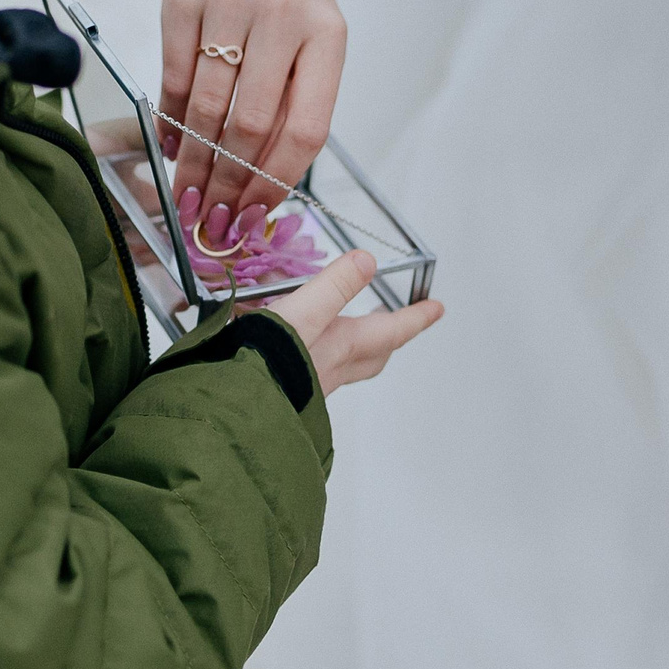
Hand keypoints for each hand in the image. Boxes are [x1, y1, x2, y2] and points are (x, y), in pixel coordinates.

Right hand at [160, 0, 346, 217]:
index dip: (277, 181)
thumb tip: (261, 185)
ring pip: (207, 106)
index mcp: (327, 36)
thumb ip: (296, 102)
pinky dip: (171, 121)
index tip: (254, 216)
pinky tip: (171, 147)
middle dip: (229, 184)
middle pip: (251, 124)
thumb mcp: (315, 39)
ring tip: (187, 195)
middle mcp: (282, 16)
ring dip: (194, 162)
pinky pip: (173, 76)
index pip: (305, 128)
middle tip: (212, 220)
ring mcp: (230, 3)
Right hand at [264, 250, 444, 391]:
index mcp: (344, 346)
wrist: (231, 406)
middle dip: (390, 337)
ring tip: (352, 335)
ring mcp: (309, 385)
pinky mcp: (285, 393)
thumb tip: (368, 261)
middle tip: (399, 324)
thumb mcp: (304, 310)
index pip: (392, 330)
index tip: (437, 308)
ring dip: (356, 350)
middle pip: (374, 355)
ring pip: (346, 366)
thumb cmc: (268, 361)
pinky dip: (320, 358)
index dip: (416, 317)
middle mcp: (331, 369)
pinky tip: (300, 353)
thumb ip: (335, 285)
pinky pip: (315, 373)